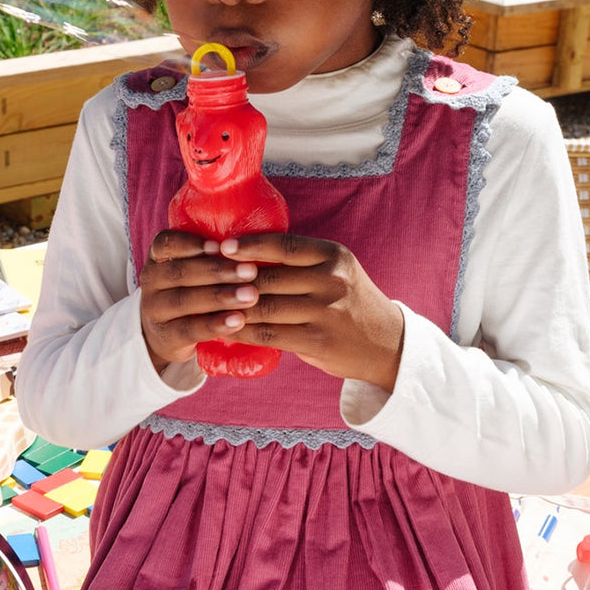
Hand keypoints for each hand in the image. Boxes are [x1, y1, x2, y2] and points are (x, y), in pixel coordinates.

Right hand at [139, 231, 260, 372]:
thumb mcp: (191, 271)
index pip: (166, 243)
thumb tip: (249, 244)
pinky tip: (238, 320)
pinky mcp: (166, 337)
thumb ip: (209, 257)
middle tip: (251, 271)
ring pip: (185, 301)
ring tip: (251, 295)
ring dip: (220, 297)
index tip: (220, 246)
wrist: (166, 335)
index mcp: (158, 258)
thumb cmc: (190, 292)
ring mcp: (155, 310)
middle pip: (181, 273)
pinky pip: (190, 330)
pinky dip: (215, 325)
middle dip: (218, 271)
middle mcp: (151, 281)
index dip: (191, 244)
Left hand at [219, 233, 404, 390]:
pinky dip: (243, 331)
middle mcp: (331, 280)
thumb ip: (300, 264)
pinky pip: (270, 334)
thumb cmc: (350, 304)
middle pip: (269, 278)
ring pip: (265, 307)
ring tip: (207, 305)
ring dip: (232, 308)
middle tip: (203, 280)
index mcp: (333, 255)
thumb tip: (243, 257)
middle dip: (232, 281)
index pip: (283, 246)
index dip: (249, 246)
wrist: (386, 343)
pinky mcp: (318, 340)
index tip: (221, 247)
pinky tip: (225, 329)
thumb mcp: (336, 271)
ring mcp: (325, 311)